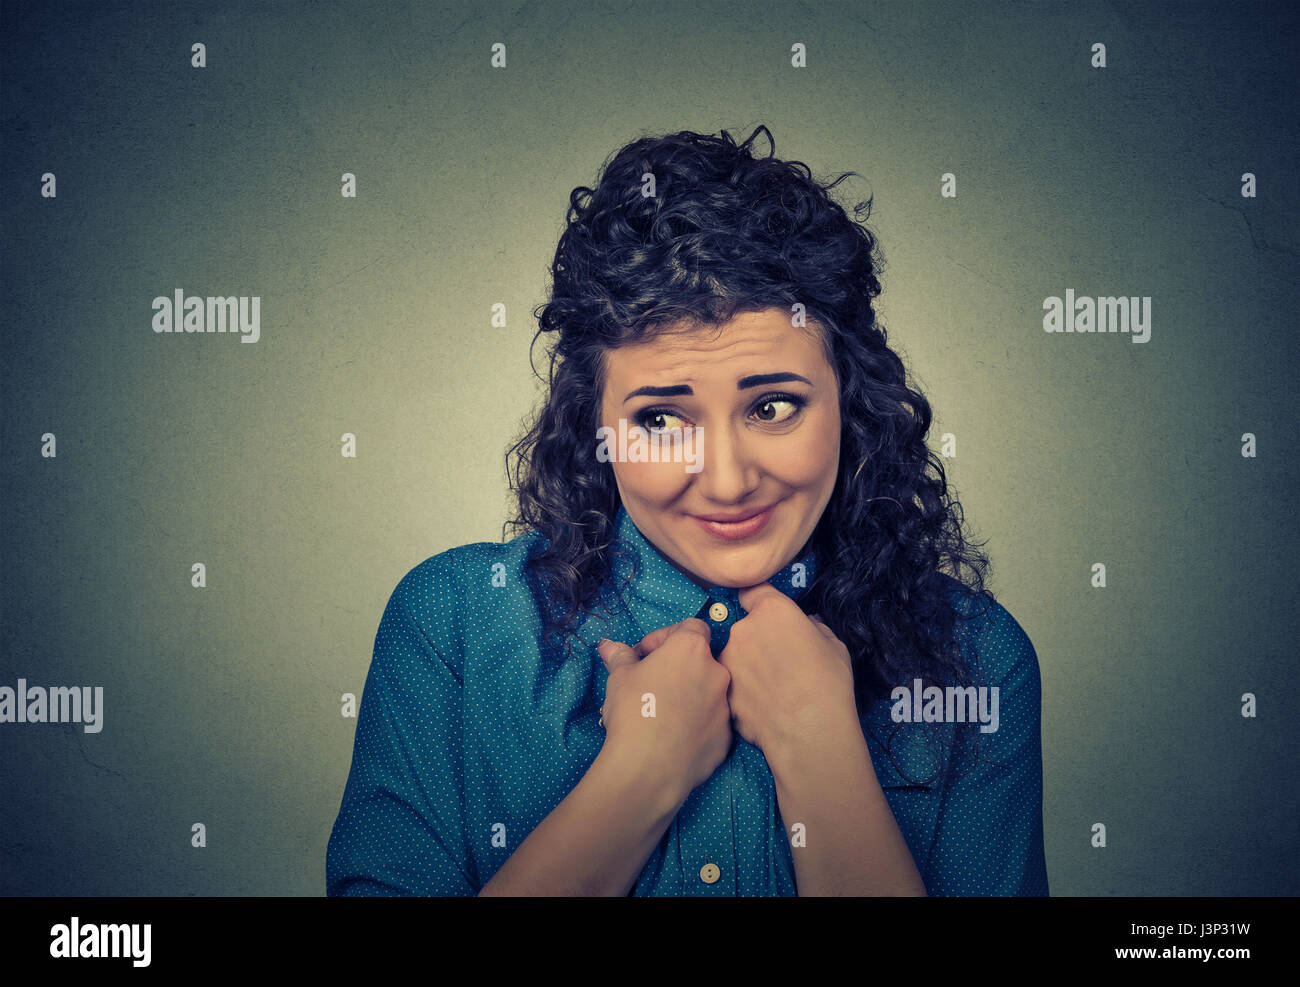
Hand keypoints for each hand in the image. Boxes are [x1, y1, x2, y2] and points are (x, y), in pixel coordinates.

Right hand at [596, 618, 732, 804]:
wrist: (649, 766)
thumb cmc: (634, 710)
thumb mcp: (620, 677)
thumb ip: (620, 657)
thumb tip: (608, 646)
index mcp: (692, 649)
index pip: (690, 627)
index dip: (666, 637)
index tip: (645, 654)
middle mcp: (717, 673)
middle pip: (701, 661)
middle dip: (677, 668)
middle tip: (652, 684)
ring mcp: (725, 707)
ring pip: (707, 693)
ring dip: (688, 696)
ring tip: (662, 714)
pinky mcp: (725, 738)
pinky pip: (710, 723)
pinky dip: (696, 724)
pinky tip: (673, 736)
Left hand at [718, 583, 857, 762]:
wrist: (810, 732)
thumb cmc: (829, 684)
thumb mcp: (834, 645)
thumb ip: (813, 627)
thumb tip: (806, 625)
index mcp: (771, 611)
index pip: (752, 591)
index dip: (757, 601)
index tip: (765, 612)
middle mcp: (743, 629)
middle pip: (745, 627)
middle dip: (758, 640)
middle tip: (779, 663)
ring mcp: (728, 661)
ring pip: (735, 657)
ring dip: (748, 667)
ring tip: (772, 690)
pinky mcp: (723, 690)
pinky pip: (733, 684)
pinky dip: (744, 692)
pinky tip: (764, 708)